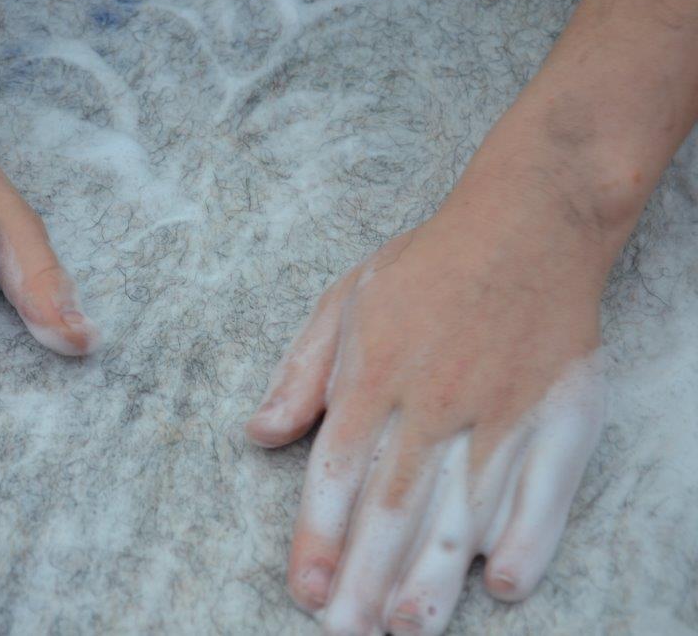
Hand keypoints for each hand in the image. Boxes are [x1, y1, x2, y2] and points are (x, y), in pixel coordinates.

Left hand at [245, 199, 606, 634]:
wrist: (528, 223)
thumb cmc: (427, 265)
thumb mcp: (343, 300)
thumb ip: (301, 373)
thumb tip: (259, 435)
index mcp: (374, 373)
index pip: (337, 472)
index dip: (319, 537)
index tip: (307, 590)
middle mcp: (433, 401)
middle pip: (393, 506)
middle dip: (366, 578)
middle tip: (346, 634)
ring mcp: (501, 409)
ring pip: (462, 508)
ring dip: (432, 576)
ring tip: (405, 629)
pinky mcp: (559, 412)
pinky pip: (545, 485)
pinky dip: (527, 536)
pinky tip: (500, 582)